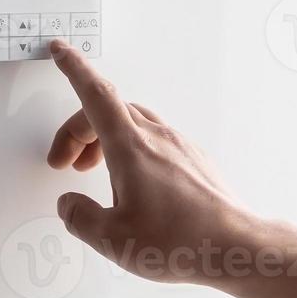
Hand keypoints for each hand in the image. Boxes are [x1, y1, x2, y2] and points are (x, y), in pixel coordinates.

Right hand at [45, 39, 259, 287]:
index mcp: (130, 147)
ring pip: (133, 122)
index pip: (95, 94)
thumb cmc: (180, 241)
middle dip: (78, 130)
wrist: (236, 247)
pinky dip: (131, 149)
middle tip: (63, 162)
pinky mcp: (194, 160)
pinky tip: (131, 183)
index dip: (74, 69)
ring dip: (105, 139)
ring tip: (93, 171)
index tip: (60, 51)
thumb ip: (80, 218)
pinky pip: (155, 139)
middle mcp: (156, 138)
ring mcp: (179, 146)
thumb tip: (69, 205)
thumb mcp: (112, 239)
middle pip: (108, 111)